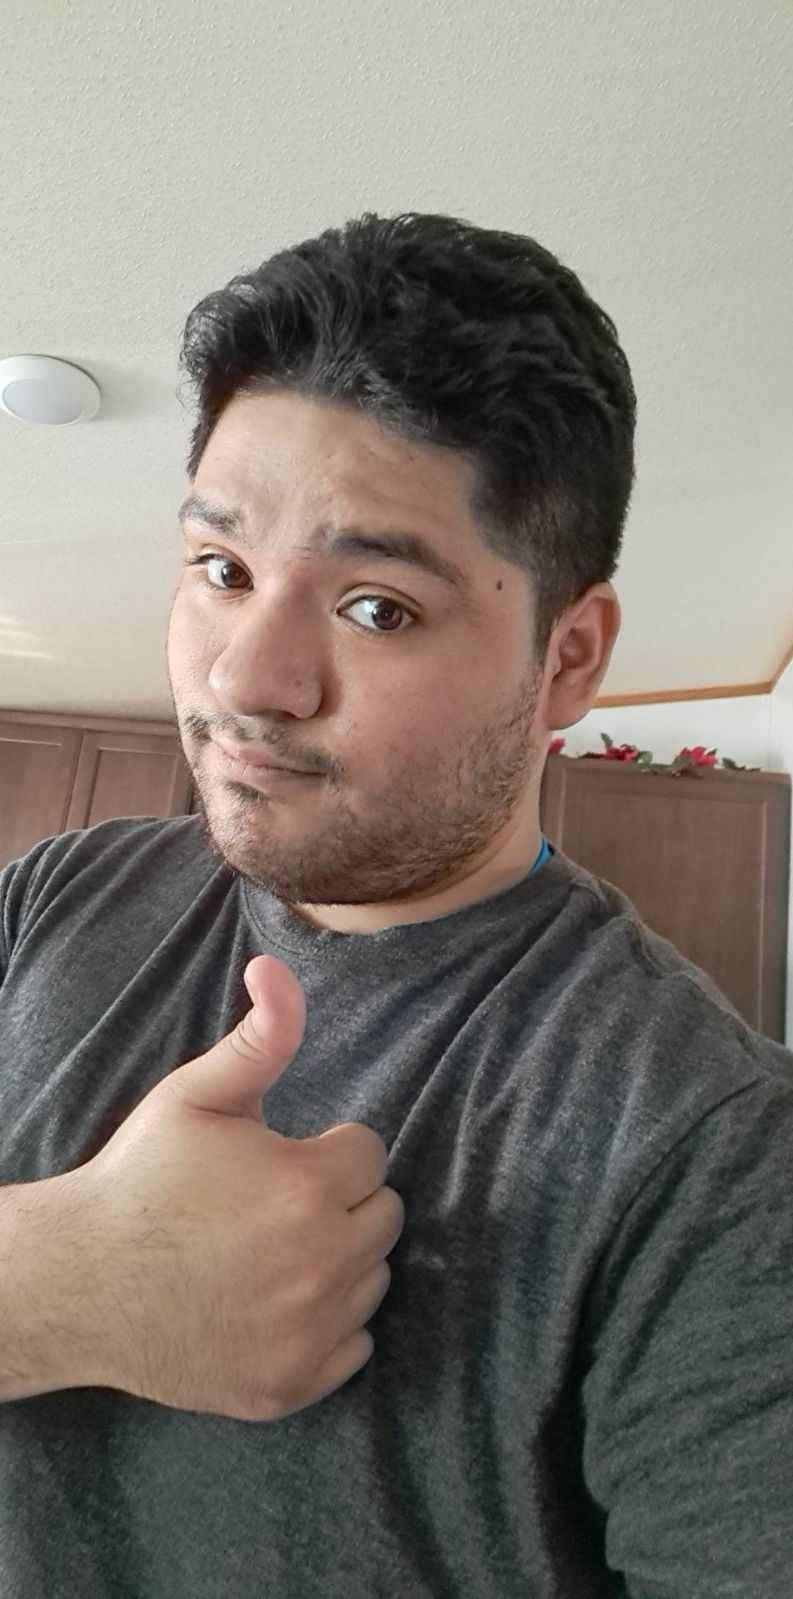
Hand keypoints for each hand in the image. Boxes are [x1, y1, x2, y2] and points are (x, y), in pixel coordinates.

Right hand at [72, 954, 404, 1421]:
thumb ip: (260, 1035)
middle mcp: (324, 1262)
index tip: (278, 1161)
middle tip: (273, 1205)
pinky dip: (327, 1326)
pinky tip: (273, 1302)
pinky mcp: (294, 1383)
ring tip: (270, 1251)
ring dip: (339, 1261)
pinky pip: (355, 1346)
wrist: (80, 1282)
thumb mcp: (196, 1094)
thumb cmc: (141, 1179)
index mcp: (310, 1187)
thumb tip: (276, 966)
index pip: (370, 1154)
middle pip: (384, 1217)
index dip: (324, 1151)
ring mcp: (311, 1331)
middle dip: (340, 1202)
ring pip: (374, 1280)